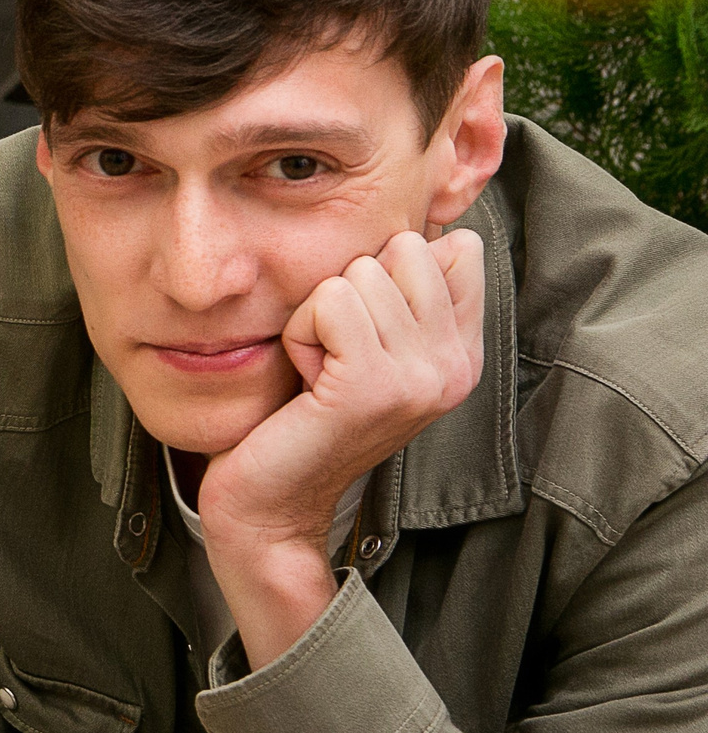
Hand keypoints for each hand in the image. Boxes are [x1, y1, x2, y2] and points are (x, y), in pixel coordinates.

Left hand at [198, 228, 482, 666]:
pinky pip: (331, 301)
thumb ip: (402, 294)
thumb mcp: (365, 347)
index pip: (456, 248)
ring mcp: (421, 377)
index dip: (388, 272)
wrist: (270, 505)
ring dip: (317, 317)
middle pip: (405, 248)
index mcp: (462, 353)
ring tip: (317, 374)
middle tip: (332, 357)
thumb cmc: (301, 418)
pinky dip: (300, 332)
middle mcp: (455, 365)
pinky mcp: (373, 386)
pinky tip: (304, 381)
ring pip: (361, 272)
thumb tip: (436, 228)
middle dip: (348, 291)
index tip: (361, 337)